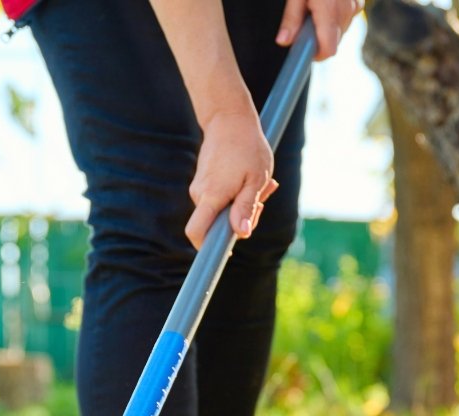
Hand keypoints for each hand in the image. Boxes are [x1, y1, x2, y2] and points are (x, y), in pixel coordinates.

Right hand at [185, 110, 280, 248]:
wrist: (229, 118)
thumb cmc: (247, 147)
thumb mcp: (255, 180)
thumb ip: (246, 207)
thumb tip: (242, 233)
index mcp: (212, 196)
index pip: (197, 232)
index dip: (207, 249)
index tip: (225, 252)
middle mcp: (199, 194)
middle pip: (216, 225)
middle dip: (239, 221)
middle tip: (261, 202)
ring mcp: (200, 188)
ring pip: (220, 211)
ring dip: (241, 205)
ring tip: (258, 184)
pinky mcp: (204, 183)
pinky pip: (219, 199)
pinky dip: (235, 195)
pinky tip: (249, 179)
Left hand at [277, 0, 361, 60]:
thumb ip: (292, 18)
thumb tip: (284, 42)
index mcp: (329, 10)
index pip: (328, 50)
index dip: (315, 55)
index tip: (304, 50)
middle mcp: (346, 11)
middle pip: (333, 42)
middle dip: (318, 39)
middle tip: (305, 23)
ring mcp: (355, 7)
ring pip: (340, 32)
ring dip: (327, 28)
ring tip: (316, 8)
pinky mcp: (359, 3)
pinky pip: (346, 20)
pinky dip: (336, 18)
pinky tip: (327, 4)